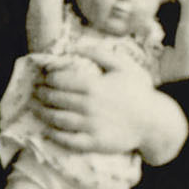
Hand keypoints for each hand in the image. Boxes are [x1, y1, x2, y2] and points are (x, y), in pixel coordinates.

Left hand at [30, 52, 185, 160]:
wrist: (154, 121)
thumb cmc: (138, 91)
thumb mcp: (123, 66)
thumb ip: (99, 54)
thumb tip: (76, 46)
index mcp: (94, 85)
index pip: (60, 80)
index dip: (47, 78)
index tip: (42, 77)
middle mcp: (89, 105)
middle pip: (55, 99)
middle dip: (41, 93)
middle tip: (35, 91)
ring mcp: (91, 125)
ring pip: (57, 119)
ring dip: (42, 113)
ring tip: (34, 108)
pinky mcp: (94, 143)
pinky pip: (68, 140)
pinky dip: (54, 135)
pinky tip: (46, 130)